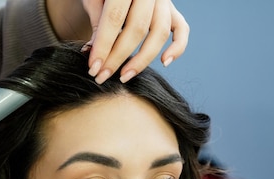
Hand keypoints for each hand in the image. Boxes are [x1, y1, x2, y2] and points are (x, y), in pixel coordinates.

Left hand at [47, 0, 188, 83]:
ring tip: (124, 76)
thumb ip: (97, 22)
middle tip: (102, 77)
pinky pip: (181, 30)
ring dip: (142, 60)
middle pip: (137, 29)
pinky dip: (177, 47)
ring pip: (160, 33)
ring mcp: (163, 1)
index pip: (114, 18)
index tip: (93, 69)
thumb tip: (91, 53)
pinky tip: (164, 62)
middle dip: (118, 57)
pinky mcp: (172, 10)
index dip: (103, 46)